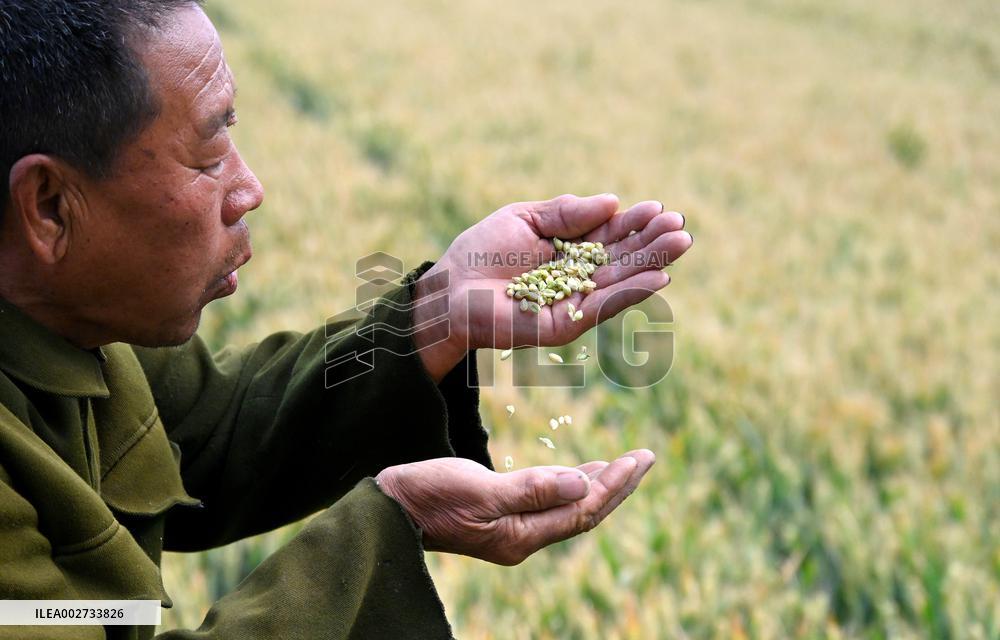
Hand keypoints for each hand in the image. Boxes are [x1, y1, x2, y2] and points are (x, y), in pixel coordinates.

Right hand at [374, 450, 654, 565]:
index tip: (639, 458)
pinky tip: (578, 472)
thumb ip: (531, 489)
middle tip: (645, 457)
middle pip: (583, 512)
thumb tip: (583, 483)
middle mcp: (523, 538)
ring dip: (597, 485)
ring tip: (624, 465)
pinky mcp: (501, 519)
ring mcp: (512, 531)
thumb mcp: (479, 488)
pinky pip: (549, 504)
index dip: (614, 484)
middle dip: (617, 484)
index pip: (582, 509)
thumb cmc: (428, 494)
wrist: (389, 509)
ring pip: (568, 508)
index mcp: (521, 535)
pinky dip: (570, 485)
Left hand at [412, 194, 691, 380]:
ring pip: (621, 281)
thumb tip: (612, 202)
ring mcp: (575, 302)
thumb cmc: (481, 251)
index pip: (610, 235)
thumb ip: (567, 212)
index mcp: (569, 249)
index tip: (661, 208)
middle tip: (682, 226)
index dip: (635, 222)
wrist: (450, 289)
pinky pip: (603, 306)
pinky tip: (657, 277)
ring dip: (653, 263)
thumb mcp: (525, 218)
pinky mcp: (567, 324)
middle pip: (623, 258)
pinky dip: (632, 292)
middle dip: (653, 242)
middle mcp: (577, 276)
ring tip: (680, 244)